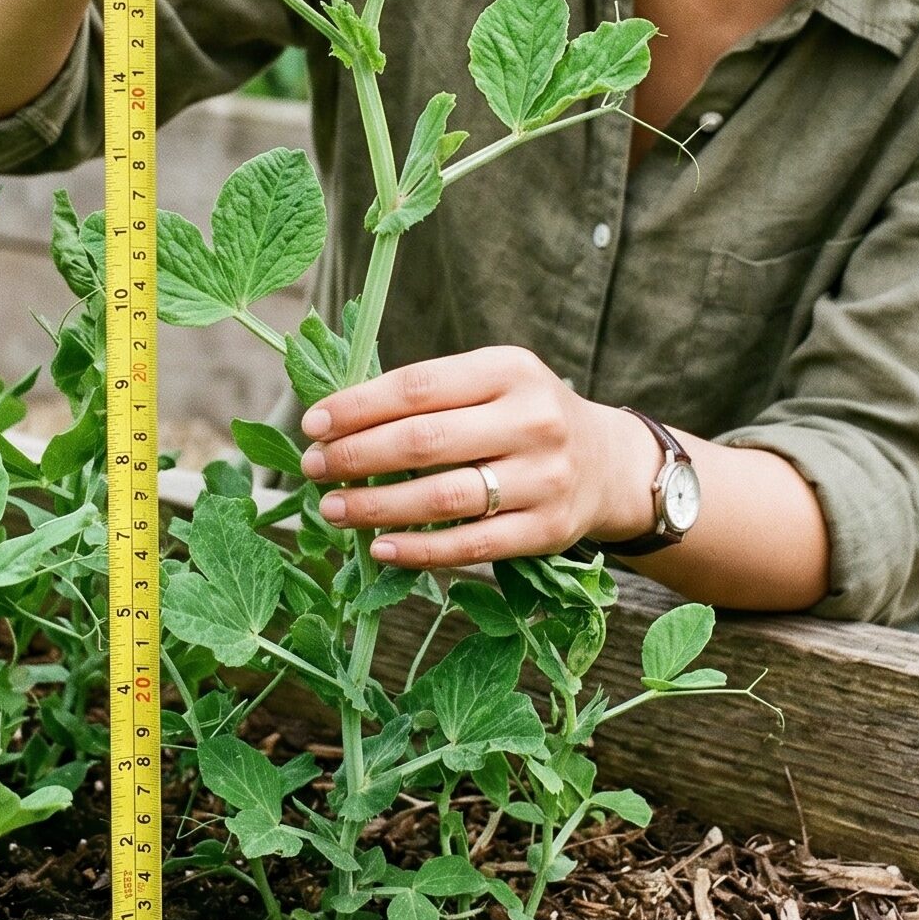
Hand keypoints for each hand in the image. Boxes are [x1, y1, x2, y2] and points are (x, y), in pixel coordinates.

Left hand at [297, 346, 666, 569]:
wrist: (607, 463)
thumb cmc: (523, 417)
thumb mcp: (492, 382)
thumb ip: (430, 395)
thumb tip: (336, 421)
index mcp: (509, 369)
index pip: (417, 386)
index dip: (357, 406)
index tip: (312, 423)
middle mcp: (532, 419)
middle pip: (424, 441)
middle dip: (356, 455)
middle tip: (311, 466)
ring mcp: (544, 477)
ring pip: (443, 497)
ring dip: (376, 506)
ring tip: (333, 506)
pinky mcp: (547, 529)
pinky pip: (471, 545)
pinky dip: (418, 550)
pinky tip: (379, 547)